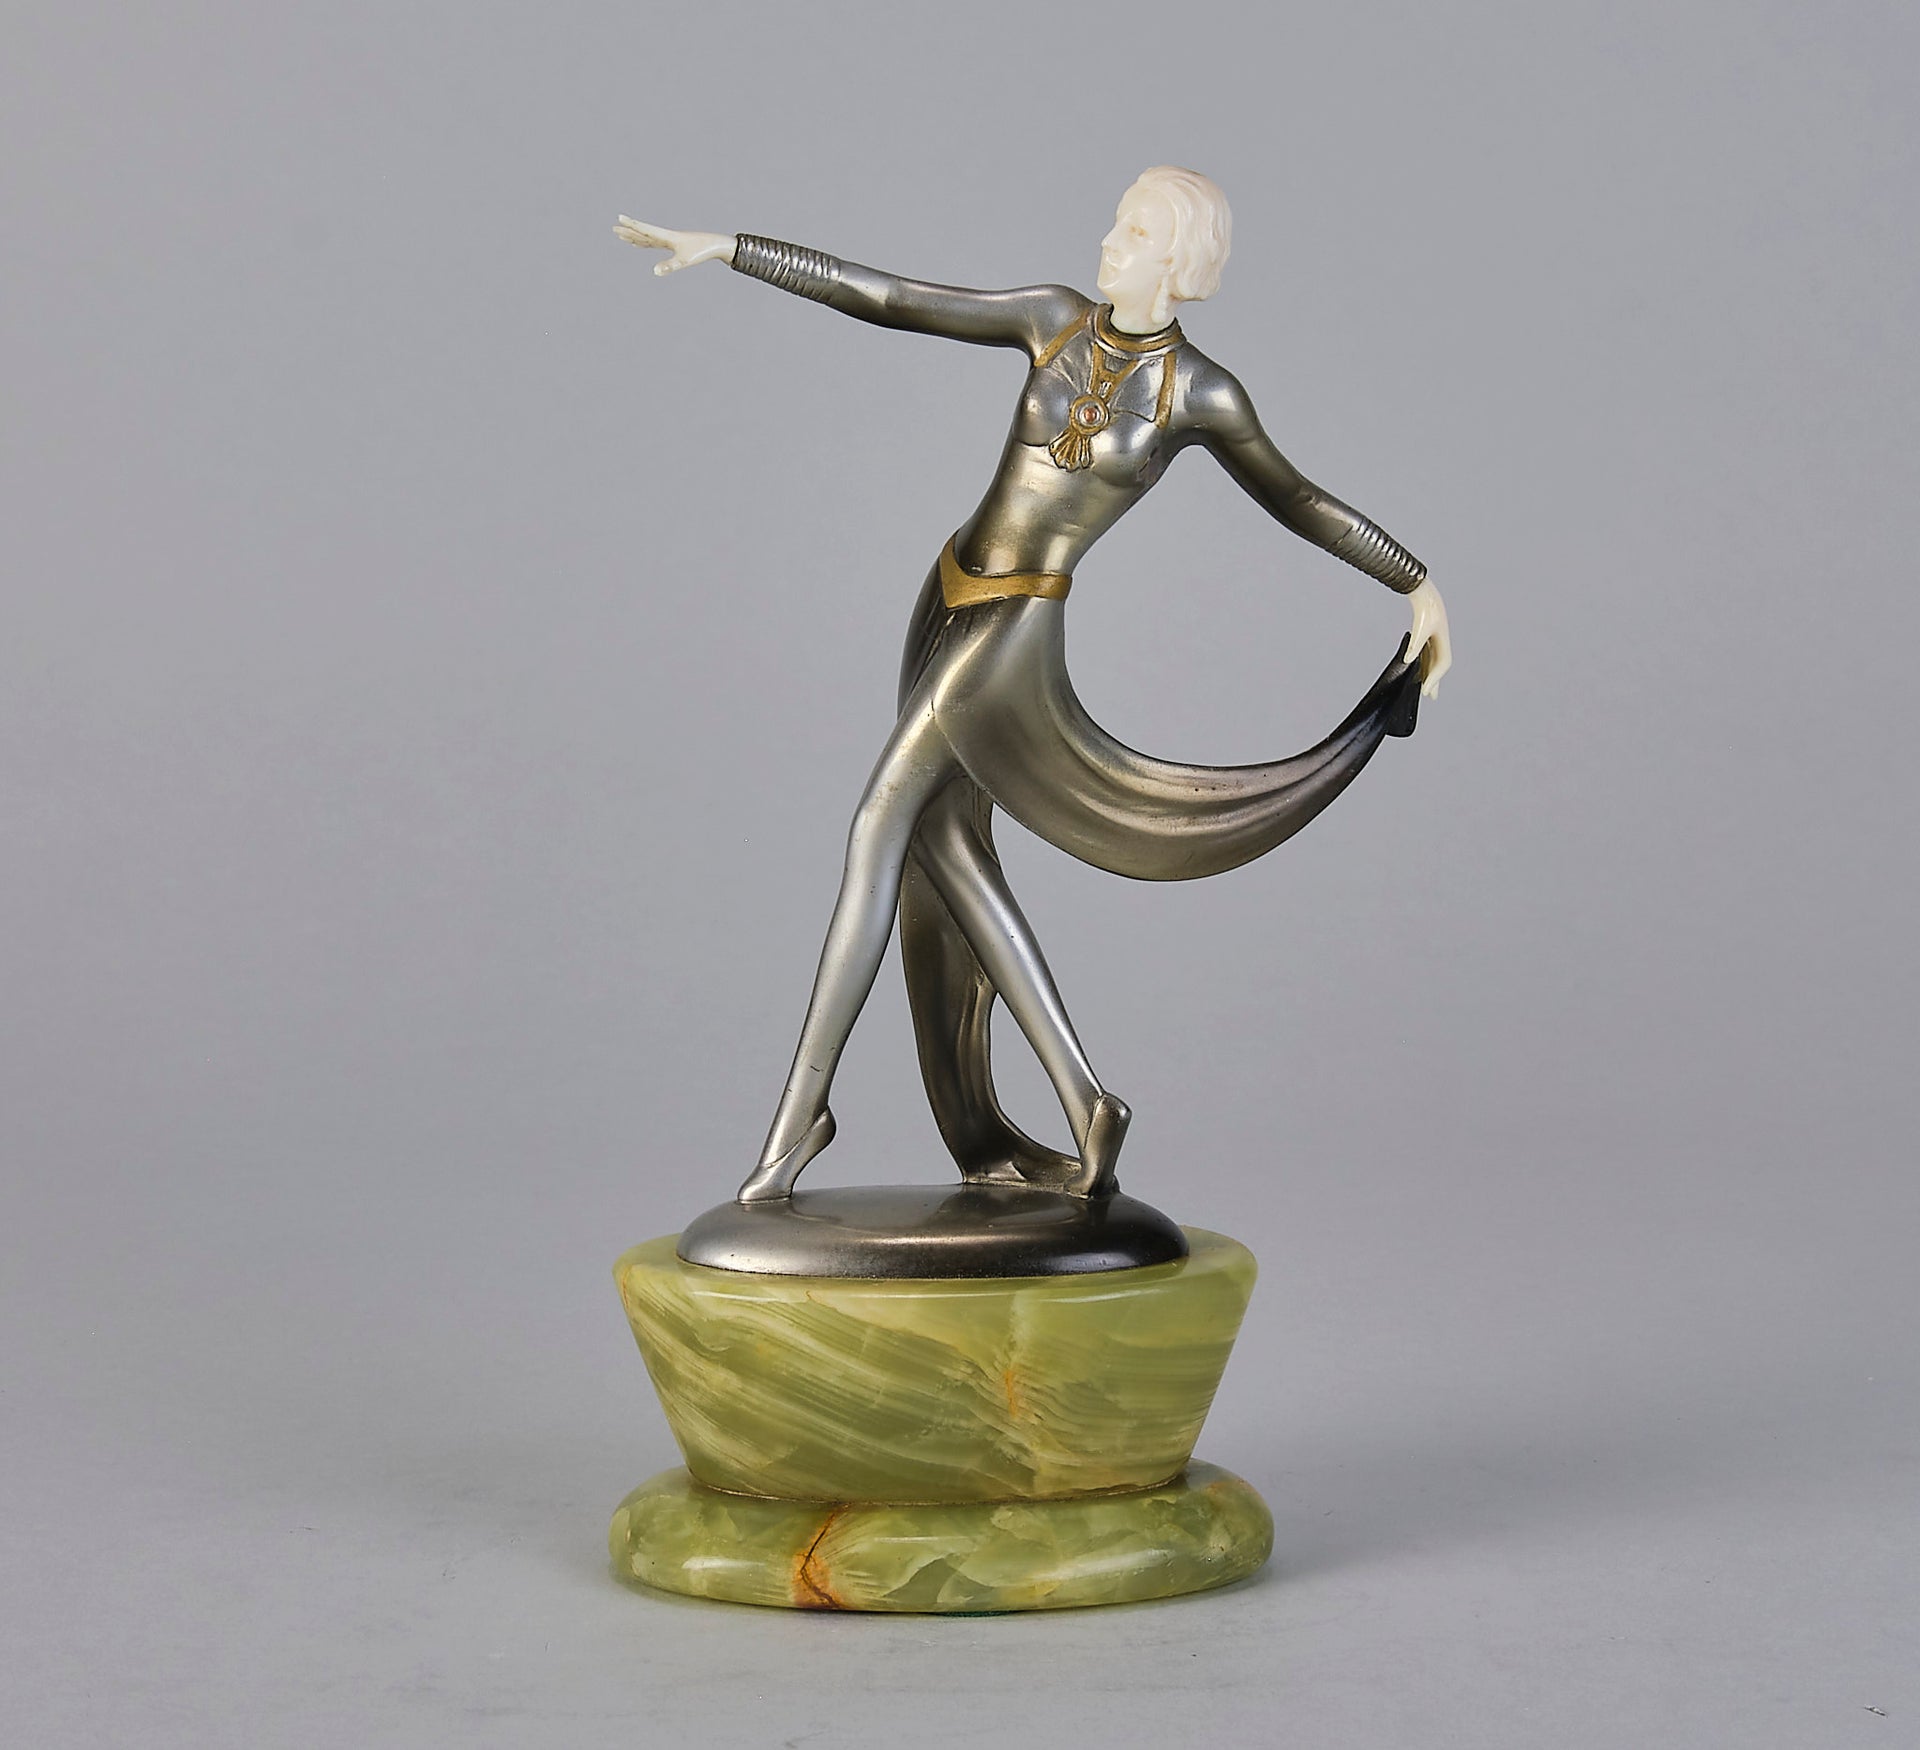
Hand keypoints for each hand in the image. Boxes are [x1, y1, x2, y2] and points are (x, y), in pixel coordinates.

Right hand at [613, 216, 735, 274]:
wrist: (715, 245)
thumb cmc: (701, 251)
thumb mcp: (684, 261)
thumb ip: (669, 266)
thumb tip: (654, 271)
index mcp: (666, 237)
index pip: (645, 229)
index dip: (632, 225)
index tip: (619, 218)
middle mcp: (665, 236)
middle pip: (643, 233)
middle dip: (629, 231)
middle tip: (614, 228)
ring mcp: (668, 240)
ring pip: (647, 238)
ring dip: (634, 236)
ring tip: (622, 235)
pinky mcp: (673, 244)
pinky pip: (654, 243)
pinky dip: (645, 243)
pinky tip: (639, 243)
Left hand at [1405, 578, 1450, 699]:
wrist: (1424, 594)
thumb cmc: (1424, 609)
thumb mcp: (1419, 629)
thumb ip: (1415, 646)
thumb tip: (1409, 660)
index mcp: (1444, 641)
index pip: (1442, 664)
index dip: (1435, 678)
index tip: (1426, 690)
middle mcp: (1442, 642)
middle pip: (1438, 666)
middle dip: (1434, 682)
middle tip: (1430, 697)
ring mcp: (1436, 641)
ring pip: (1433, 662)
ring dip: (1429, 675)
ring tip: (1426, 689)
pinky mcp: (1429, 638)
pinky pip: (1427, 656)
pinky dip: (1424, 665)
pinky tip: (1418, 671)